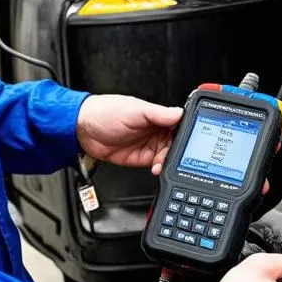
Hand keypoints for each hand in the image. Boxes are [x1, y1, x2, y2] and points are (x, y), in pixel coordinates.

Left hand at [76, 93, 270, 192]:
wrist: (81, 130)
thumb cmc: (104, 112)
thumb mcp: (135, 110)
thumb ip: (159, 114)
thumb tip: (180, 113)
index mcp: (160, 115)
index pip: (184, 125)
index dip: (194, 134)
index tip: (201, 142)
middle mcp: (159, 130)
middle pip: (181, 145)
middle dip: (184, 153)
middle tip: (183, 158)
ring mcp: (151, 145)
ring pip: (172, 158)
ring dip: (171, 163)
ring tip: (165, 165)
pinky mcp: (143, 159)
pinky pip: (158, 166)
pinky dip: (161, 170)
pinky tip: (158, 170)